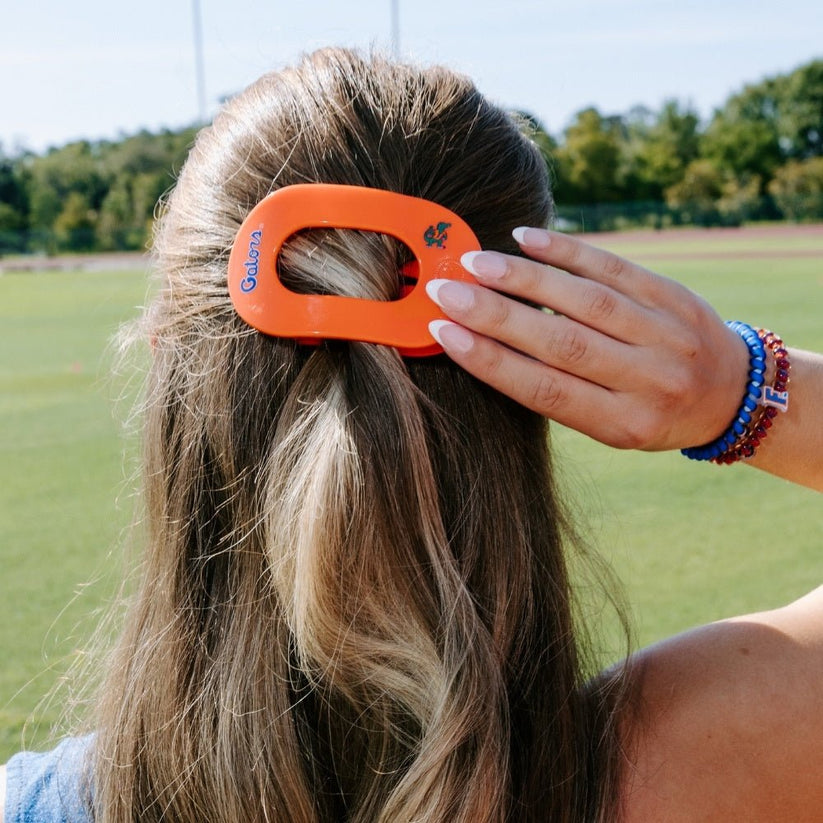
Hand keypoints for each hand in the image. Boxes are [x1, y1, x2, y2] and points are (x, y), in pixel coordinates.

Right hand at [426, 227, 749, 451]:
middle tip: (445, 290)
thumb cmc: (651, 413)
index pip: (543, 389)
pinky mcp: (673, 296)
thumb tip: (487, 343)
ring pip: (584, 300)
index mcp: (621, 423)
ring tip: (476, 263)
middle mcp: (647, 380)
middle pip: (559, 343)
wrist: (733, 393)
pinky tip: (525, 239)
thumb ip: (559, 391)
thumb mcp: (610, 424)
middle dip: (494, 315)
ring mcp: (664, 334)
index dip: (488, 359)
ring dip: (524, 278)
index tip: (443, 332)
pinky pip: (614, 268)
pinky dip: (567, 251)